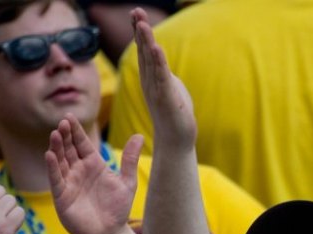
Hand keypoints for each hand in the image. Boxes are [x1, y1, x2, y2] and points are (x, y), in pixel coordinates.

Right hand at [46, 115, 140, 233]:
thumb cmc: (118, 208)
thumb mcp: (127, 182)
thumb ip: (130, 159)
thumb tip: (139, 135)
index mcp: (93, 165)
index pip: (82, 143)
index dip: (76, 131)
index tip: (70, 117)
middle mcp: (79, 170)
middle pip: (69, 149)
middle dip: (65, 135)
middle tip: (63, 122)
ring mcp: (69, 182)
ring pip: (60, 161)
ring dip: (56, 147)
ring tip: (55, 134)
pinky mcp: (62, 195)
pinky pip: (55, 179)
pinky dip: (53, 167)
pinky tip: (49, 155)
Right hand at [132, 8, 195, 149]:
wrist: (176, 141)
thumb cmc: (174, 115)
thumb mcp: (170, 89)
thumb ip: (164, 74)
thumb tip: (162, 64)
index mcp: (150, 78)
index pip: (143, 51)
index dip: (139, 33)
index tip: (136, 14)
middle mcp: (149, 82)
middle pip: (143, 52)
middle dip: (139, 31)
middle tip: (136, 11)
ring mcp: (156, 90)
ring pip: (150, 62)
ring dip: (146, 42)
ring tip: (143, 24)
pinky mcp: (166, 98)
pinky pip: (161, 76)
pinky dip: (158, 61)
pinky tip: (156, 47)